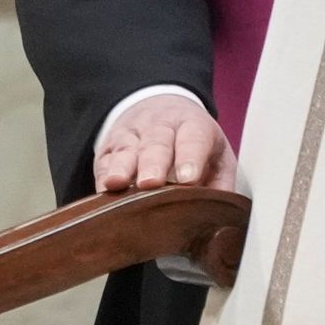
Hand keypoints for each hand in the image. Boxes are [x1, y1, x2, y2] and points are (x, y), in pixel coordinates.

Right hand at [91, 90, 234, 194]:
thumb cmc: (192, 142)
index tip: (190, 179)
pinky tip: (103, 192)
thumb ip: (220, 183)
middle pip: (156, 144)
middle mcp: (160, 126)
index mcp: (192, 125)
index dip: (190, 158)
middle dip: (153, 164)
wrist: (159, 107)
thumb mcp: (216, 153)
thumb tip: (222, 218)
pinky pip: (103, 162)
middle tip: (152, 183)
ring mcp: (131, 135)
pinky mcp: (108, 148)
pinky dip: (102, 176)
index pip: (193, 138)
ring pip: (126, 150)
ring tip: (117, 183)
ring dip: (121, 168)